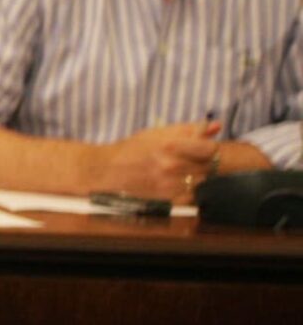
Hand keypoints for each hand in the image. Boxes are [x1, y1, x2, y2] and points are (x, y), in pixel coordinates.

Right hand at [90, 122, 221, 202]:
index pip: (210, 148)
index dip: (211, 148)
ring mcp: (170, 184)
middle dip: (204, 162)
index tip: (205, 148)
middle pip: (209, 166)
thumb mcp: (158, 133)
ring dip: (198, 176)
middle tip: (193, 160)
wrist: (108, 170)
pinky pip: (191, 195)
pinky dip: (188, 190)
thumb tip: (216, 125)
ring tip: (183, 172)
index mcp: (171, 145)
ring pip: (201, 181)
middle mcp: (172, 165)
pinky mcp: (167, 198)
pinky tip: (177, 184)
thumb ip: (188, 129)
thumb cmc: (133, 148)